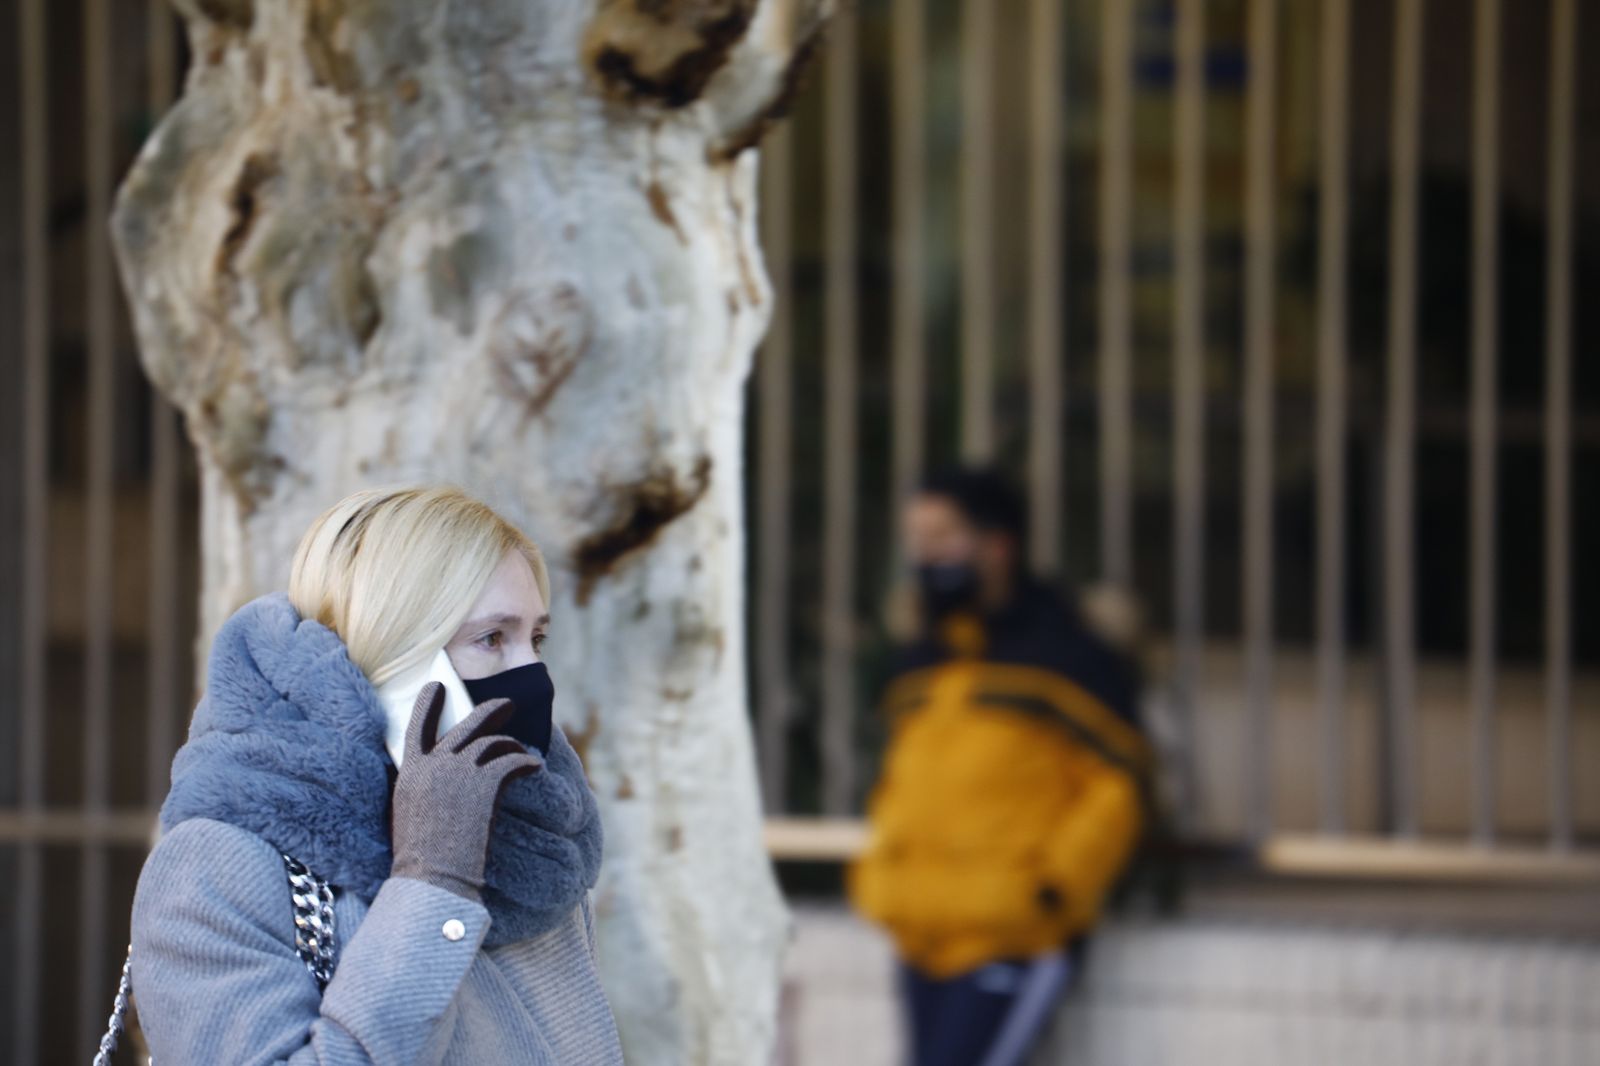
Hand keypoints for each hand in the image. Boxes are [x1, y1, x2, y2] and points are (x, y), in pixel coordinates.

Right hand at [389, 682, 542, 901]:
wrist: (433, 877)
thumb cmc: (422, 855)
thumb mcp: (409, 812)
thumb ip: (424, 785)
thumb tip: (443, 772)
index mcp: (410, 771)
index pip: (417, 725)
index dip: (428, 704)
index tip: (438, 687)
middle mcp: (435, 764)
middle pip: (468, 723)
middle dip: (492, 710)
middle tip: (508, 704)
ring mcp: (461, 771)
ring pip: (494, 742)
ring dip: (511, 745)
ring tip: (522, 752)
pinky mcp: (485, 783)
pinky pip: (512, 762)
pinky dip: (526, 763)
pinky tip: (534, 768)